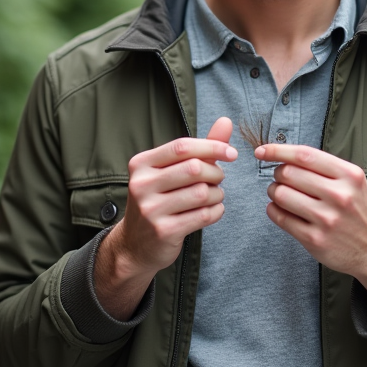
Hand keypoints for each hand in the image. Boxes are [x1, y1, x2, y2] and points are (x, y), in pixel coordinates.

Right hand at [94, 117, 235, 318]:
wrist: (135, 245)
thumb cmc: (158, 200)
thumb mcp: (170, 171)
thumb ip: (200, 148)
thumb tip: (226, 121)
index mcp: (141, 164)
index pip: (182, 147)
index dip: (212, 147)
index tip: (231, 153)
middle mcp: (142, 184)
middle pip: (194, 168)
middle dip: (216, 173)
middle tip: (218, 180)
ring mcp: (151, 209)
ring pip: (202, 193)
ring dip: (217, 194)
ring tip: (213, 196)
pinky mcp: (164, 231)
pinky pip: (203, 215)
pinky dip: (216, 211)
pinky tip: (212, 211)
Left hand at [257, 143, 366, 314]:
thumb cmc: (359, 210)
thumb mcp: (353, 181)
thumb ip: (323, 167)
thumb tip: (281, 155)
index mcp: (349, 175)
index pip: (304, 155)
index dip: (277, 150)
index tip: (261, 151)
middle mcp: (339, 195)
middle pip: (288, 173)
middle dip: (278, 174)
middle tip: (282, 179)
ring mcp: (327, 219)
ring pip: (281, 194)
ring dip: (273, 191)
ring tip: (281, 194)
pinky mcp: (315, 239)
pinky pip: (280, 217)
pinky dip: (273, 210)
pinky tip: (280, 209)